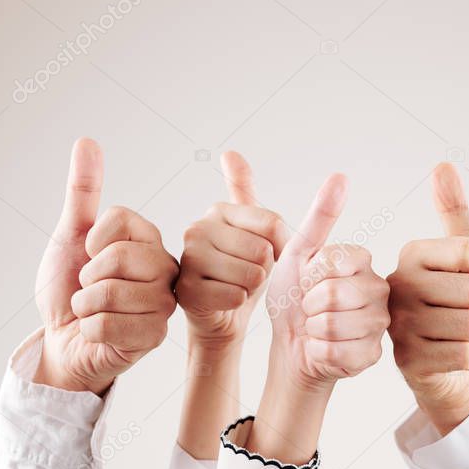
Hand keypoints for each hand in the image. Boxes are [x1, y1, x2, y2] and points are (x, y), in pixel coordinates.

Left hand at [34, 138, 177, 394]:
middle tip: (89, 289)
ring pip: (111, 292)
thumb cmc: (68, 288)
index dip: (92, 238)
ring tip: (92, 311)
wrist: (63, 340)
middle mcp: (163, 269)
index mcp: (149, 241)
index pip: (122, 219)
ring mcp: (162, 304)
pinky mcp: (155, 336)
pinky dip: (90, 330)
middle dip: (87, 277)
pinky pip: (108, 326)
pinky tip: (98, 334)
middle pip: (118, 257)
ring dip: (85, 306)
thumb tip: (86, 140)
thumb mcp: (70, 235)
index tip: (88, 254)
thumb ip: (83, 191)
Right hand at [176, 152, 286, 349]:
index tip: (269, 254)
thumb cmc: (242, 271)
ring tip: (235, 286)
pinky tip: (224, 301)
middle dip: (264, 269)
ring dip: (252, 288)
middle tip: (246, 274)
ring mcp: (188, 260)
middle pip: (263, 250)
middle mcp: (197, 229)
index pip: (273, 224)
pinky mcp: (187, 291)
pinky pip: (236, 296)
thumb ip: (249, 194)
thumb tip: (228, 153)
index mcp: (218, 210)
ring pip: (251, 274)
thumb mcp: (255, 230)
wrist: (222, 314)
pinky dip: (238, 303)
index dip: (282, 247)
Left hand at [251, 175, 389, 463]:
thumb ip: (319, 217)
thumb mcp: (298, 253)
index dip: (309, 274)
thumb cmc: (294, 298)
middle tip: (308, 308)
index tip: (306, 280)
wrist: (291, 345)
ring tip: (315, 327)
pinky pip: (335, 351)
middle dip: (307, 304)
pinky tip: (321, 348)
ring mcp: (379, 325)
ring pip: (332, 324)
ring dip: (311, 329)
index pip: (334, 260)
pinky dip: (317, 351)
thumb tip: (340, 177)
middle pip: (332, 294)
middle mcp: (380, 290)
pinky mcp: (372, 355)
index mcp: (363, 261)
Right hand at [387, 163, 468, 433]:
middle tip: (461, 314)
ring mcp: (399, 325)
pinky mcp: (409, 359)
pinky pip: (466, 353)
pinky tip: (451, 355)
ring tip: (455, 334)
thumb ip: (454, 213)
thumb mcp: (465, 258)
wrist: (446, 365)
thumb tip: (442, 164)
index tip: (466, 283)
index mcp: (410, 255)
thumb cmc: (457, 306)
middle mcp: (397, 286)